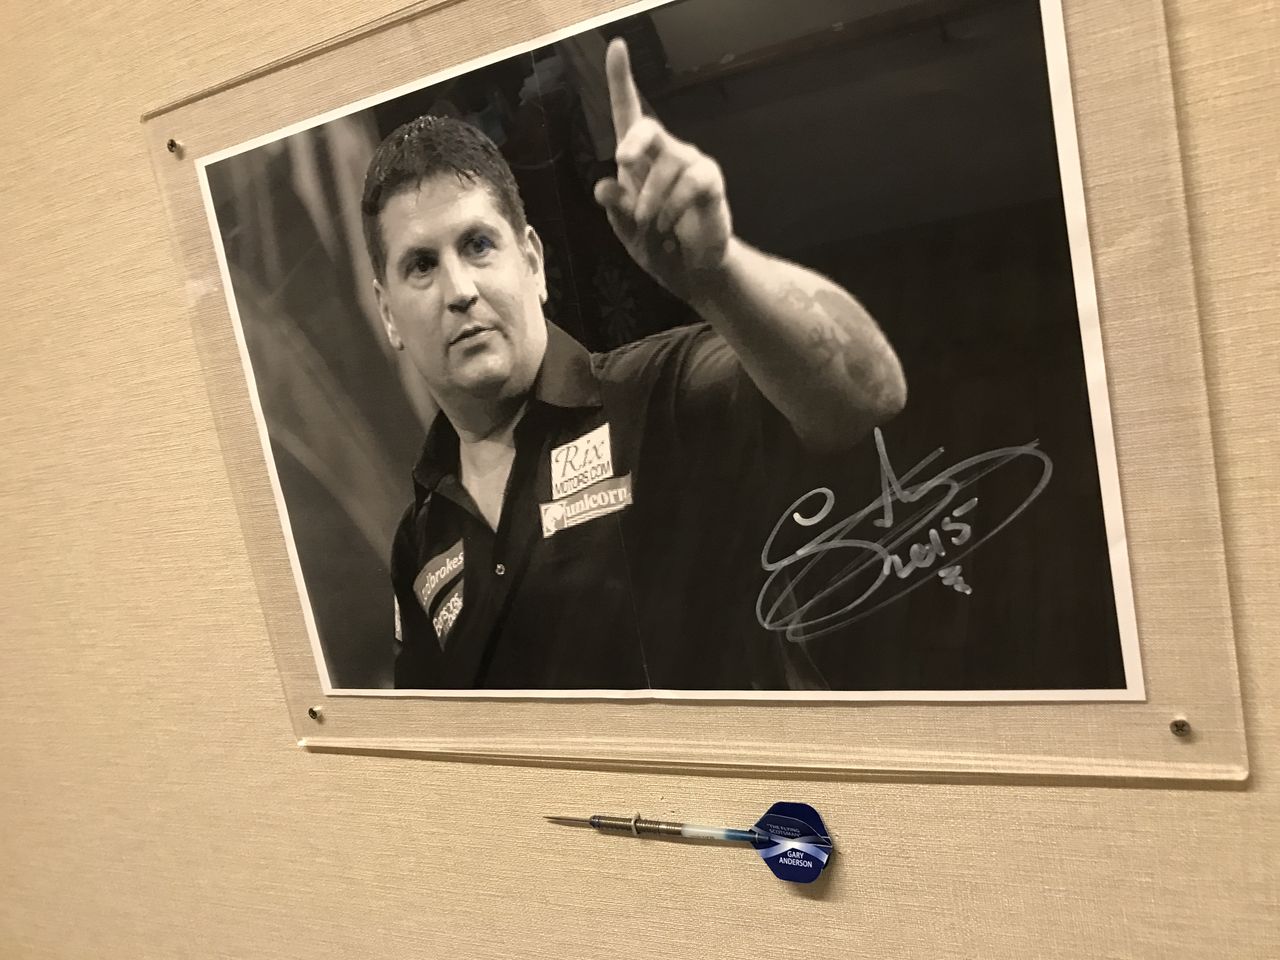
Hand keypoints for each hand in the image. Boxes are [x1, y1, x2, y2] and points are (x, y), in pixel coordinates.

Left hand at [593, 38, 733, 301]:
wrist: (691, 273)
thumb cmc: (658, 246)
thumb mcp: (628, 231)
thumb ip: (617, 210)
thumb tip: (603, 186)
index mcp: (638, 162)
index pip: (627, 114)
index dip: (621, 80)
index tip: (617, 46)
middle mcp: (665, 155)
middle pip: (647, 128)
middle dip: (633, 141)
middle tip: (622, 161)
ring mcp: (690, 165)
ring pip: (666, 166)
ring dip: (652, 201)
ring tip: (653, 226)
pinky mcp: (710, 181)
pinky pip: (691, 182)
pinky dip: (674, 206)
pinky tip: (670, 226)